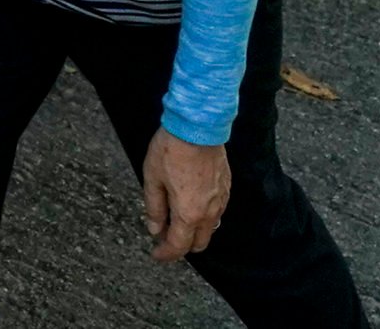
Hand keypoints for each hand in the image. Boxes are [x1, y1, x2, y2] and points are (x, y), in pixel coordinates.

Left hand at [141, 128, 232, 262]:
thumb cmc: (172, 150)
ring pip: (210, 228)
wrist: (198, 126)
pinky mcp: (227, 187)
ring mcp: (221, 200)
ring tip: (176, 220)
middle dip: (182, 246)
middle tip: (165, 238)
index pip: (178, 246)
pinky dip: (204, 216)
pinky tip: (192, 204)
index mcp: (188, 214)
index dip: (165, 254)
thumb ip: (154, 208)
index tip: (156, 254)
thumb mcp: (153, 179)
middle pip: (199, 243)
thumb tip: (155, 230)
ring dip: (194, 231)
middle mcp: (208, 212)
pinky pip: (217, 212)